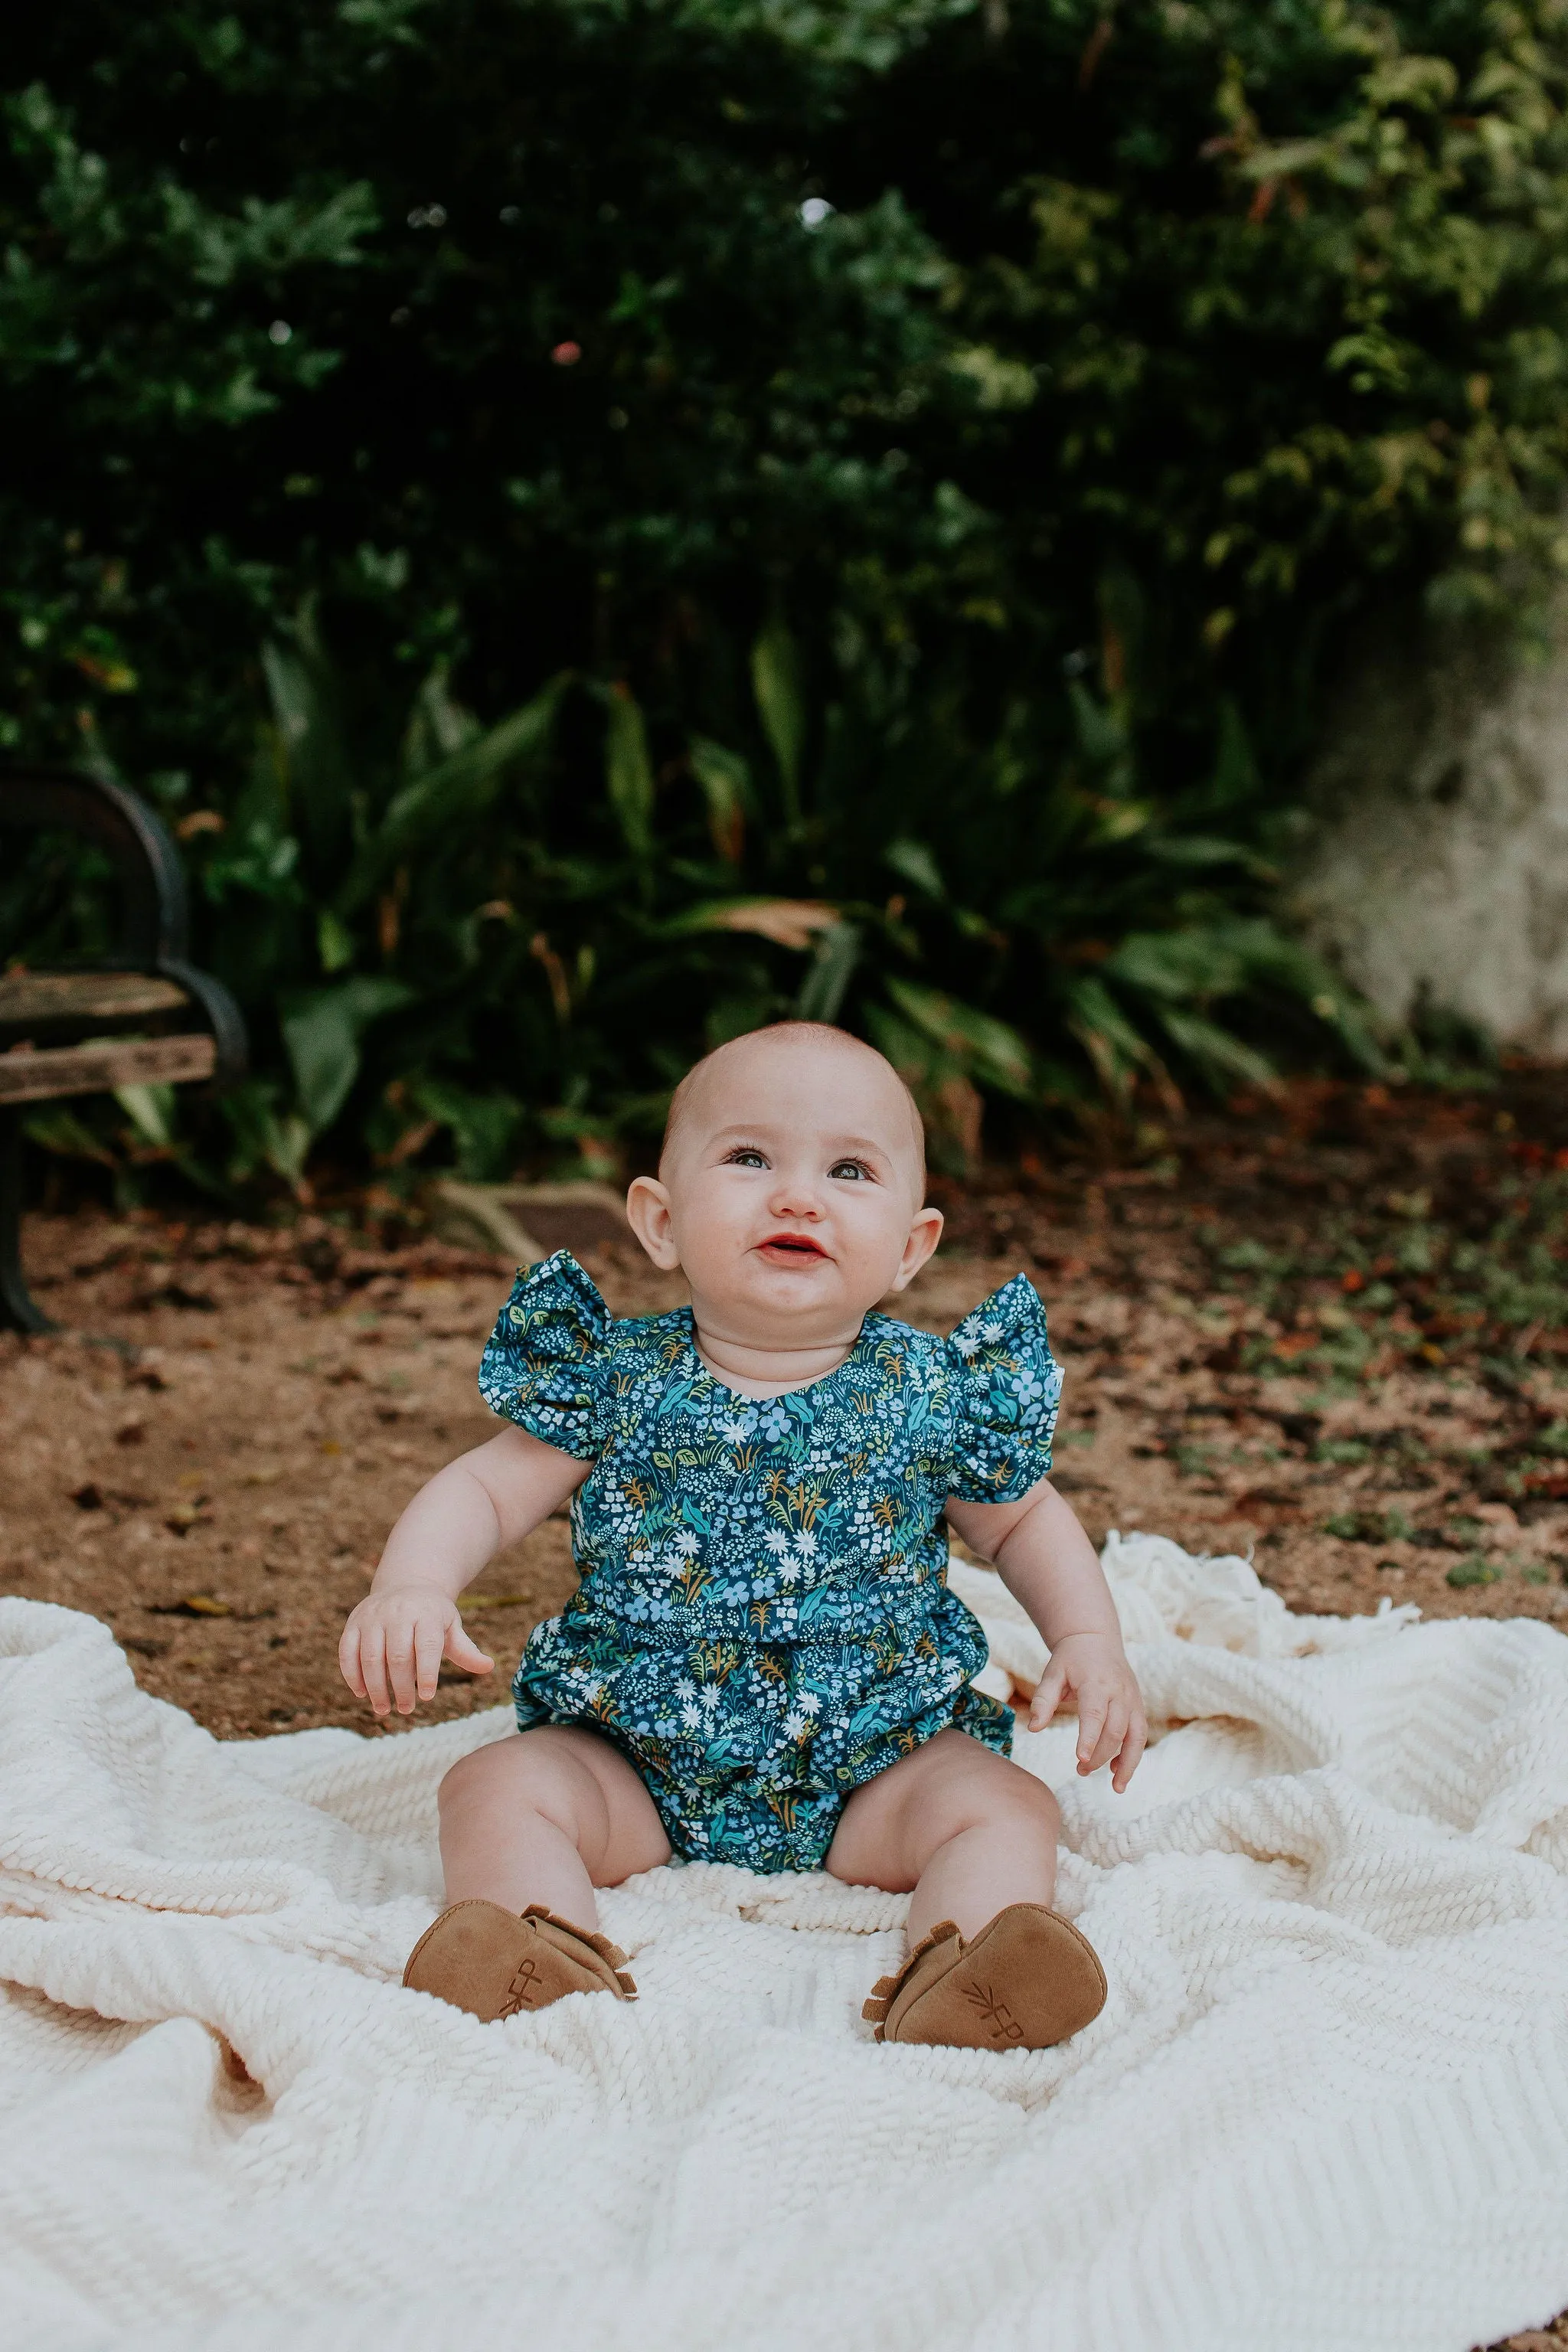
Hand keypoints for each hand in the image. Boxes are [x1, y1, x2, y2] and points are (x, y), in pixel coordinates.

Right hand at [339, 1582, 493, 1717]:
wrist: (407, 1585)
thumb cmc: (433, 1616)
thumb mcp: (452, 1627)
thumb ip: (467, 1650)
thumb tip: (489, 1667)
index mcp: (426, 1613)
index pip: (426, 1645)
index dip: (426, 1673)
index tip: (427, 1697)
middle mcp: (397, 1612)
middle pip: (397, 1656)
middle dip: (401, 1687)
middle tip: (407, 1708)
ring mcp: (372, 1617)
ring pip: (370, 1657)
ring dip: (376, 1687)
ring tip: (384, 1708)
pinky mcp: (354, 1623)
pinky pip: (347, 1652)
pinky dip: (352, 1676)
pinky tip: (362, 1693)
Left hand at [1028, 1632, 1146, 1791]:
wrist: (1096, 1639)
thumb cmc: (1070, 1659)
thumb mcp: (1052, 1673)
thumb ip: (1043, 1700)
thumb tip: (1034, 1729)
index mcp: (1096, 1683)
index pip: (1095, 1714)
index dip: (1089, 1737)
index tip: (1081, 1758)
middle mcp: (1119, 1692)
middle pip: (1115, 1731)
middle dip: (1100, 1756)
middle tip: (1080, 1771)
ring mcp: (1132, 1700)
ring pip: (1136, 1737)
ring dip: (1128, 1763)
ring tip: (1116, 1788)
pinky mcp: (1138, 1706)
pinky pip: (1140, 1734)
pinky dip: (1133, 1755)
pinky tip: (1117, 1771)